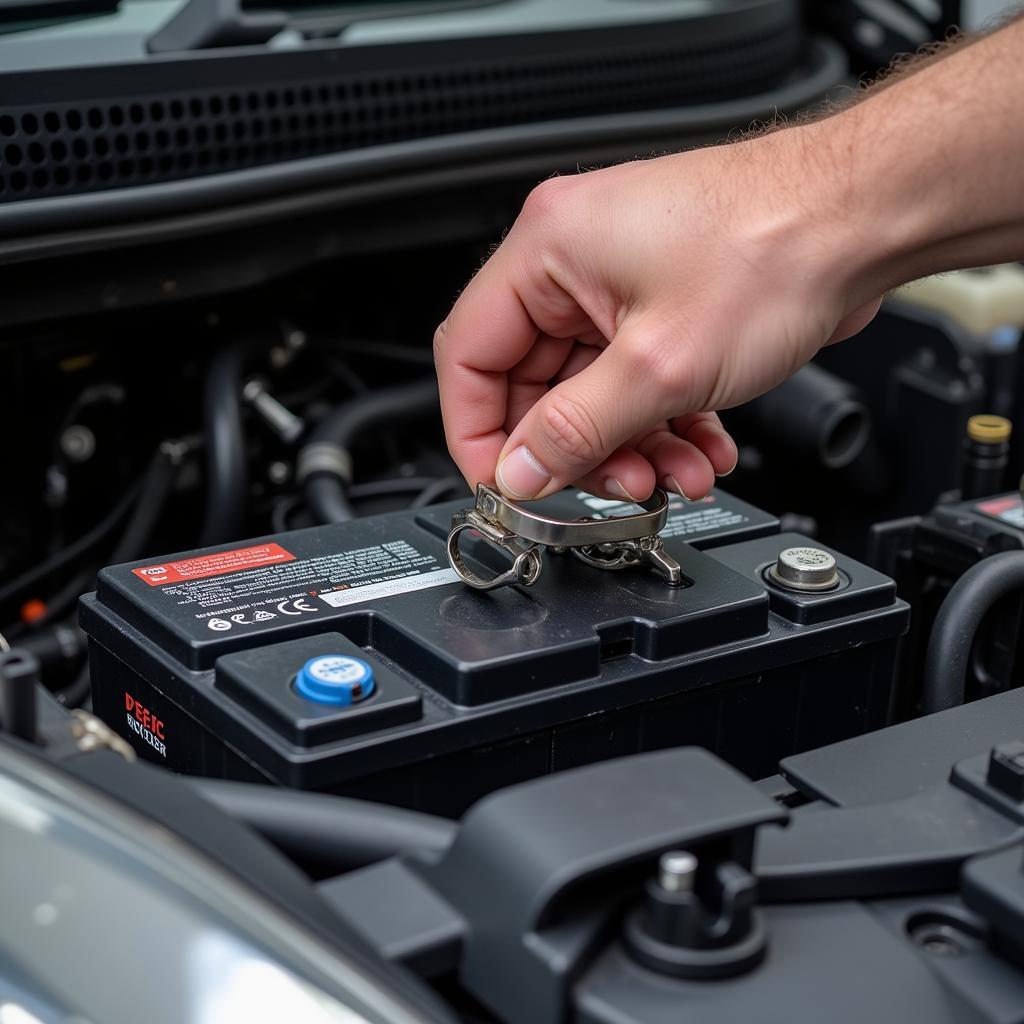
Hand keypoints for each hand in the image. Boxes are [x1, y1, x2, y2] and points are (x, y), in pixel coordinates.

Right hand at [434, 127, 880, 501]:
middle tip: (612, 486)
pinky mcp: (662, 301)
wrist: (866, 218)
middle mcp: (576, 258)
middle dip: (578, 448)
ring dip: (630, 445)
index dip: (479, 432)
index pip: (469, 354)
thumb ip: (577, 429)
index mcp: (549, 248)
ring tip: (672, 476)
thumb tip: (519, 473)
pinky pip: (636, 380)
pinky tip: (699, 449)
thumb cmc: (777, 245)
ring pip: (592, 391)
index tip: (506, 484)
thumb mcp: (660, 365)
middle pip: (536, 383)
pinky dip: (662, 423)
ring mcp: (621, 281)